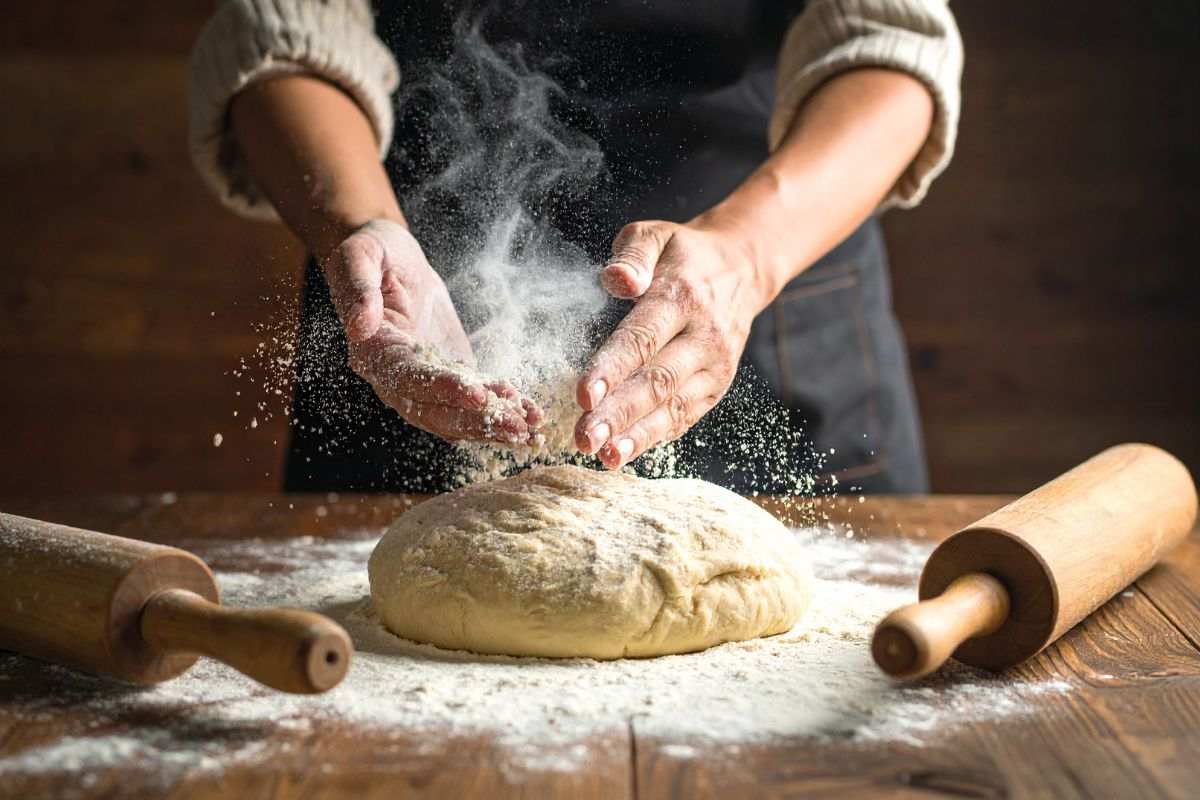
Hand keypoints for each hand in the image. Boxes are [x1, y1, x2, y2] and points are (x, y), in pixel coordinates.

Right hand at [324, 219, 541, 442]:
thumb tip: (358, 326)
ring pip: (455, 415)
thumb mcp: (360, 257)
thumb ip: (359, 289)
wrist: (391, 258)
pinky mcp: (448, 374)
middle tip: (515, 428)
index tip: (477, 395)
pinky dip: (500, 408)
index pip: (408, 379)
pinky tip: (530, 415)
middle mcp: (394, 378)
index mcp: (372, 352)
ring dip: (491, 425)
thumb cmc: (372, 252)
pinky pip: (472, 400)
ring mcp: (423, 381)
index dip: (442, 388)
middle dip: (475, 421)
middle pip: (434, 411)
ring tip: (529, 430)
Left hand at [573, 219, 766, 467]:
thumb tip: (615, 279)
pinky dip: (657, 437)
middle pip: (658, 381)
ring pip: (675, 406)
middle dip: (619, 413)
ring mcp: (715, 365)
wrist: (743, 268)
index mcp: (682, 297)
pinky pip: (686, 416)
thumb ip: (633, 254)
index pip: (642, 338)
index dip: (612, 368)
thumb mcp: (657, 235)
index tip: (583, 395)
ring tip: (604, 457)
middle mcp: (703, 335)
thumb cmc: (684, 254)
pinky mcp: (717, 385)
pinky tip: (627, 452)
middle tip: (585, 438)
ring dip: (638, 435)